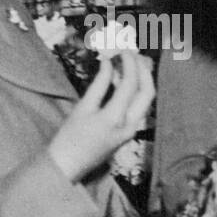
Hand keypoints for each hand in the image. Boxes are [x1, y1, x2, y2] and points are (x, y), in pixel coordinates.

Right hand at [47, 50, 153, 183]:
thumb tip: (109, 63)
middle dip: (143, 69)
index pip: (131, 83)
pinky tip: (121, 80)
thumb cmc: (70, 138)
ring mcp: (132, 131)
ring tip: (128, 62)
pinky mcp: (129, 133)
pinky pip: (138, 107)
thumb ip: (100, 84)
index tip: (122, 49)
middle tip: (132, 54)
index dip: (129, 63)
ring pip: (146, 100)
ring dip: (141, 79)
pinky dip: (134, 91)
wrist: (68, 167)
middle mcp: (130, 125)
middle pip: (148, 91)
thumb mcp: (83, 107)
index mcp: (116, 118)